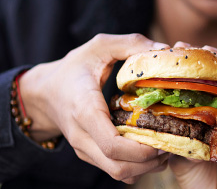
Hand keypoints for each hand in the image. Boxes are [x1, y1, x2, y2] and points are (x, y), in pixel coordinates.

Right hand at [19, 33, 169, 183]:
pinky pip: (115, 170)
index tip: (163, 137)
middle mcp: (82, 136)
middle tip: (172, 144)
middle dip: (150, 162)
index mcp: (85, 110)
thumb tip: (163, 48)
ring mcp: (84, 149)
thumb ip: (130, 43)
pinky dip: (136, 167)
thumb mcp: (99, 47)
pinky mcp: (89, 155)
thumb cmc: (73, 68)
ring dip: (146, 167)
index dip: (141, 149)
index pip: (112, 144)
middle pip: (118, 166)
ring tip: (166, 148)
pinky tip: (151, 150)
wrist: (43, 92)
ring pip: (118, 173)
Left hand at [169, 43, 216, 188]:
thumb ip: (171, 127)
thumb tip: (155, 107)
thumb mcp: (176, 148)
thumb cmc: (196, 179)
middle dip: (204, 56)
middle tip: (184, 46)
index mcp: (209, 113)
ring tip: (207, 50)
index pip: (201, 81)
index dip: (188, 64)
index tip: (170, 51)